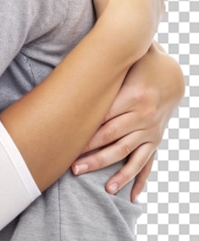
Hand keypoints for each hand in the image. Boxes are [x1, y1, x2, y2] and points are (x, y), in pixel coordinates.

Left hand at [72, 43, 184, 200]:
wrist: (170, 75)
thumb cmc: (139, 64)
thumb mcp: (127, 59)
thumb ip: (106, 56)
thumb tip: (85, 43)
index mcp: (132, 96)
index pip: (105, 118)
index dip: (88, 131)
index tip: (70, 143)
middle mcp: (143, 116)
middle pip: (113, 139)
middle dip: (92, 154)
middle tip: (73, 167)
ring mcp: (150, 131)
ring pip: (128, 154)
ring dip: (113, 171)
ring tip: (101, 187)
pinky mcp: (155, 139)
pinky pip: (147, 162)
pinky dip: (140, 179)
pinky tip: (132, 196)